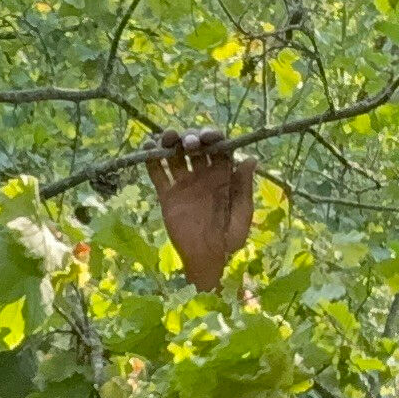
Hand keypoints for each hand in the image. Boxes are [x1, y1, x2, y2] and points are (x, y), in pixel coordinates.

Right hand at [143, 128, 257, 290]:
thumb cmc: (230, 239)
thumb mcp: (242, 213)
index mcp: (222, 176)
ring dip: (170, 142)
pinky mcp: (167, 195)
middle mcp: (202, 175)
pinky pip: (157, 174)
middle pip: (194, 147)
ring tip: (167, 137)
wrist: (207, 259)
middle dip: (191, 138)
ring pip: (175, 155)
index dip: (213, 137)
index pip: (217, 148)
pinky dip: (151, 159)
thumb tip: (251, 159)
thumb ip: (244, 187)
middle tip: (188, 143)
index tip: (208, 137)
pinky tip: (147, 148)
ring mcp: (183, 183)